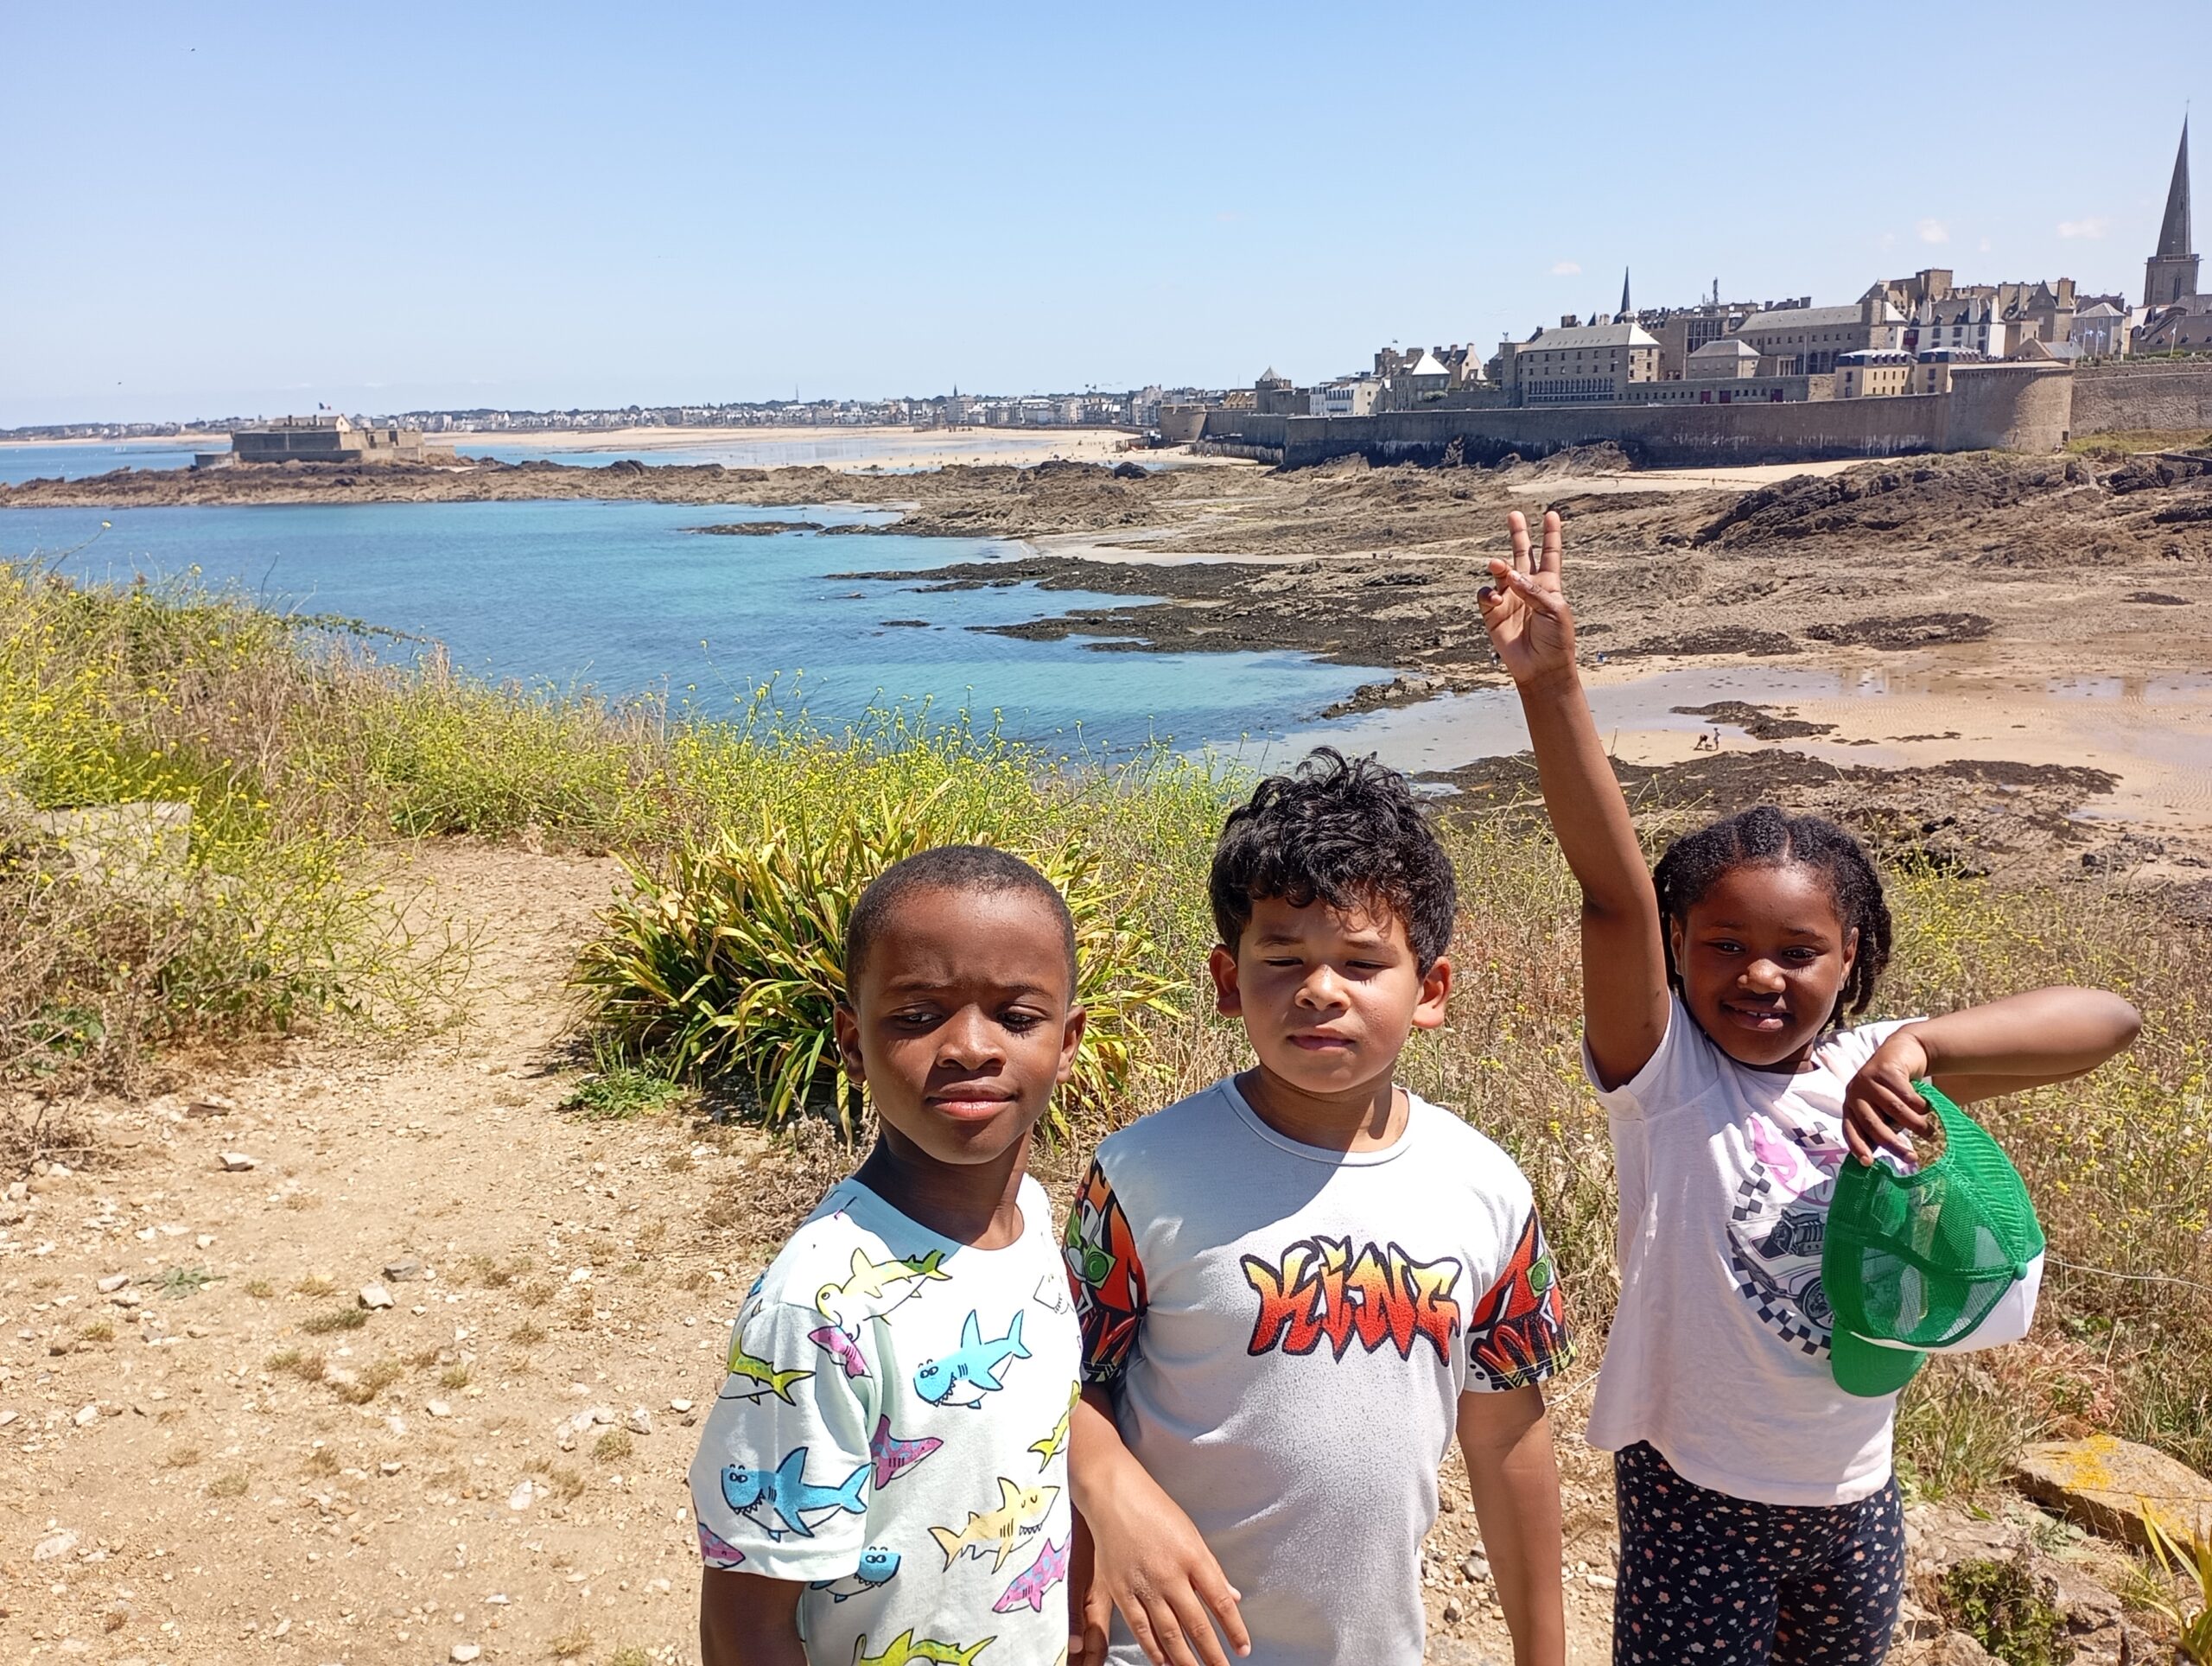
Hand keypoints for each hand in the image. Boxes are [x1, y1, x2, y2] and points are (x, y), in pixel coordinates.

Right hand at [1084, 1468, 1247, 1665]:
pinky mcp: (1121, 1590)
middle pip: (1196, 1624)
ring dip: (1185, 1659)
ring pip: (1169, 1633)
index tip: (1243, 1649)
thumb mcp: (1191, 1533)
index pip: (1220, 1602)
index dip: (1234, 1629)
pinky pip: (1140, 1627)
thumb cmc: (1155, 1509)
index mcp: (1192, 1556)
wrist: (1113, 1494)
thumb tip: (1232, 1596)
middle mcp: (1170, 1574)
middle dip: (1212, 1654)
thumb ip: (1211, 1569)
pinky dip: (1153, 1649)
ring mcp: (1144, 1584)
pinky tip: (1163, 1662)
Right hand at [1480, 510, 1576, 685]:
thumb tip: (1510, 574)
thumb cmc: (1556, 640)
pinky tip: (1495, 599)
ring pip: (1499, 573)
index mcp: (1548, 585)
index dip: (1551, 534)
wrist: (1541, 668)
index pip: (1550, 554)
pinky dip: (1488, 593)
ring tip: (1497, 566)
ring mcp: (1509, 600)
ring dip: (1498, 566)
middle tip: (1514, 514)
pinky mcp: (1493, 614)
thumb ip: (1533, 590)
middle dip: (1518, 534)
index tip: (1551, 514)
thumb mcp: (1553, 610)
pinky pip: (1486, 595)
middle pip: (1521, 555)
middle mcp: (1527, 588)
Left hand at [1843, 1029, 1935, 1163]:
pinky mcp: (1884, 1068)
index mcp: (1851, 1106)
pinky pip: (1905, 1093)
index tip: (1869, 1163)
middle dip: (1893, 1143)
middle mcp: (1854, 1093)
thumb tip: (1879, 1158)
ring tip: (1929, 1132)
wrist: (1903, 1052)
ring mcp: (1867, 1079)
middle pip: (1872, 1123)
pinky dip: (1919, 1104)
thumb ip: (1882, 1128)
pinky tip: (1927, 1107)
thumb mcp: (1884, 1110)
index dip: (1858, 1147)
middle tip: (1912, 1158)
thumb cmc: (1894, 1090)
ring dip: (1914, 1124)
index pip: (1850, 1131)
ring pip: (1893, 1109)